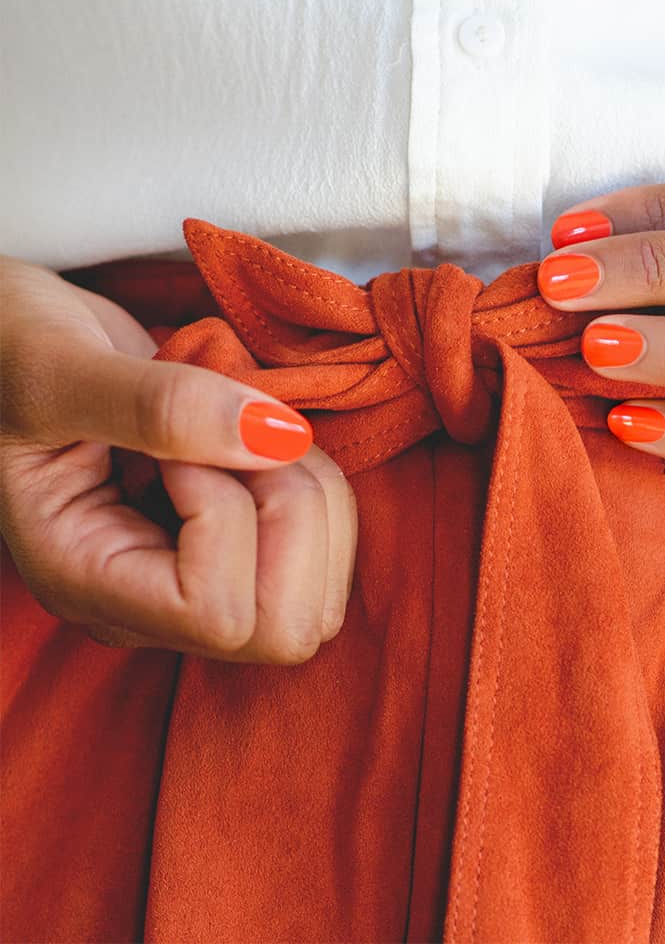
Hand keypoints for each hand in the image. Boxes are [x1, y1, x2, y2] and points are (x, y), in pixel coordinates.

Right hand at [0, 256, 356, 663]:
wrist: (18, 343)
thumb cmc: (9, 350)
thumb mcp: (56, 366)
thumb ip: (159, 406)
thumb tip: (278, 437)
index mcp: (87, 582)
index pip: (215, 612)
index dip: (227, 513)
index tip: (180, 447)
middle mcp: (149, 605)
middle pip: (285, 627)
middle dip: (291, 512)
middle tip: (234, 441)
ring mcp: (199, 582)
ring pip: (320, 596)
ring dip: (311, 492)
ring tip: (240, 435)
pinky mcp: (239, 550)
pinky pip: (327, 546)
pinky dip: (320, 483)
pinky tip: (259, 443)